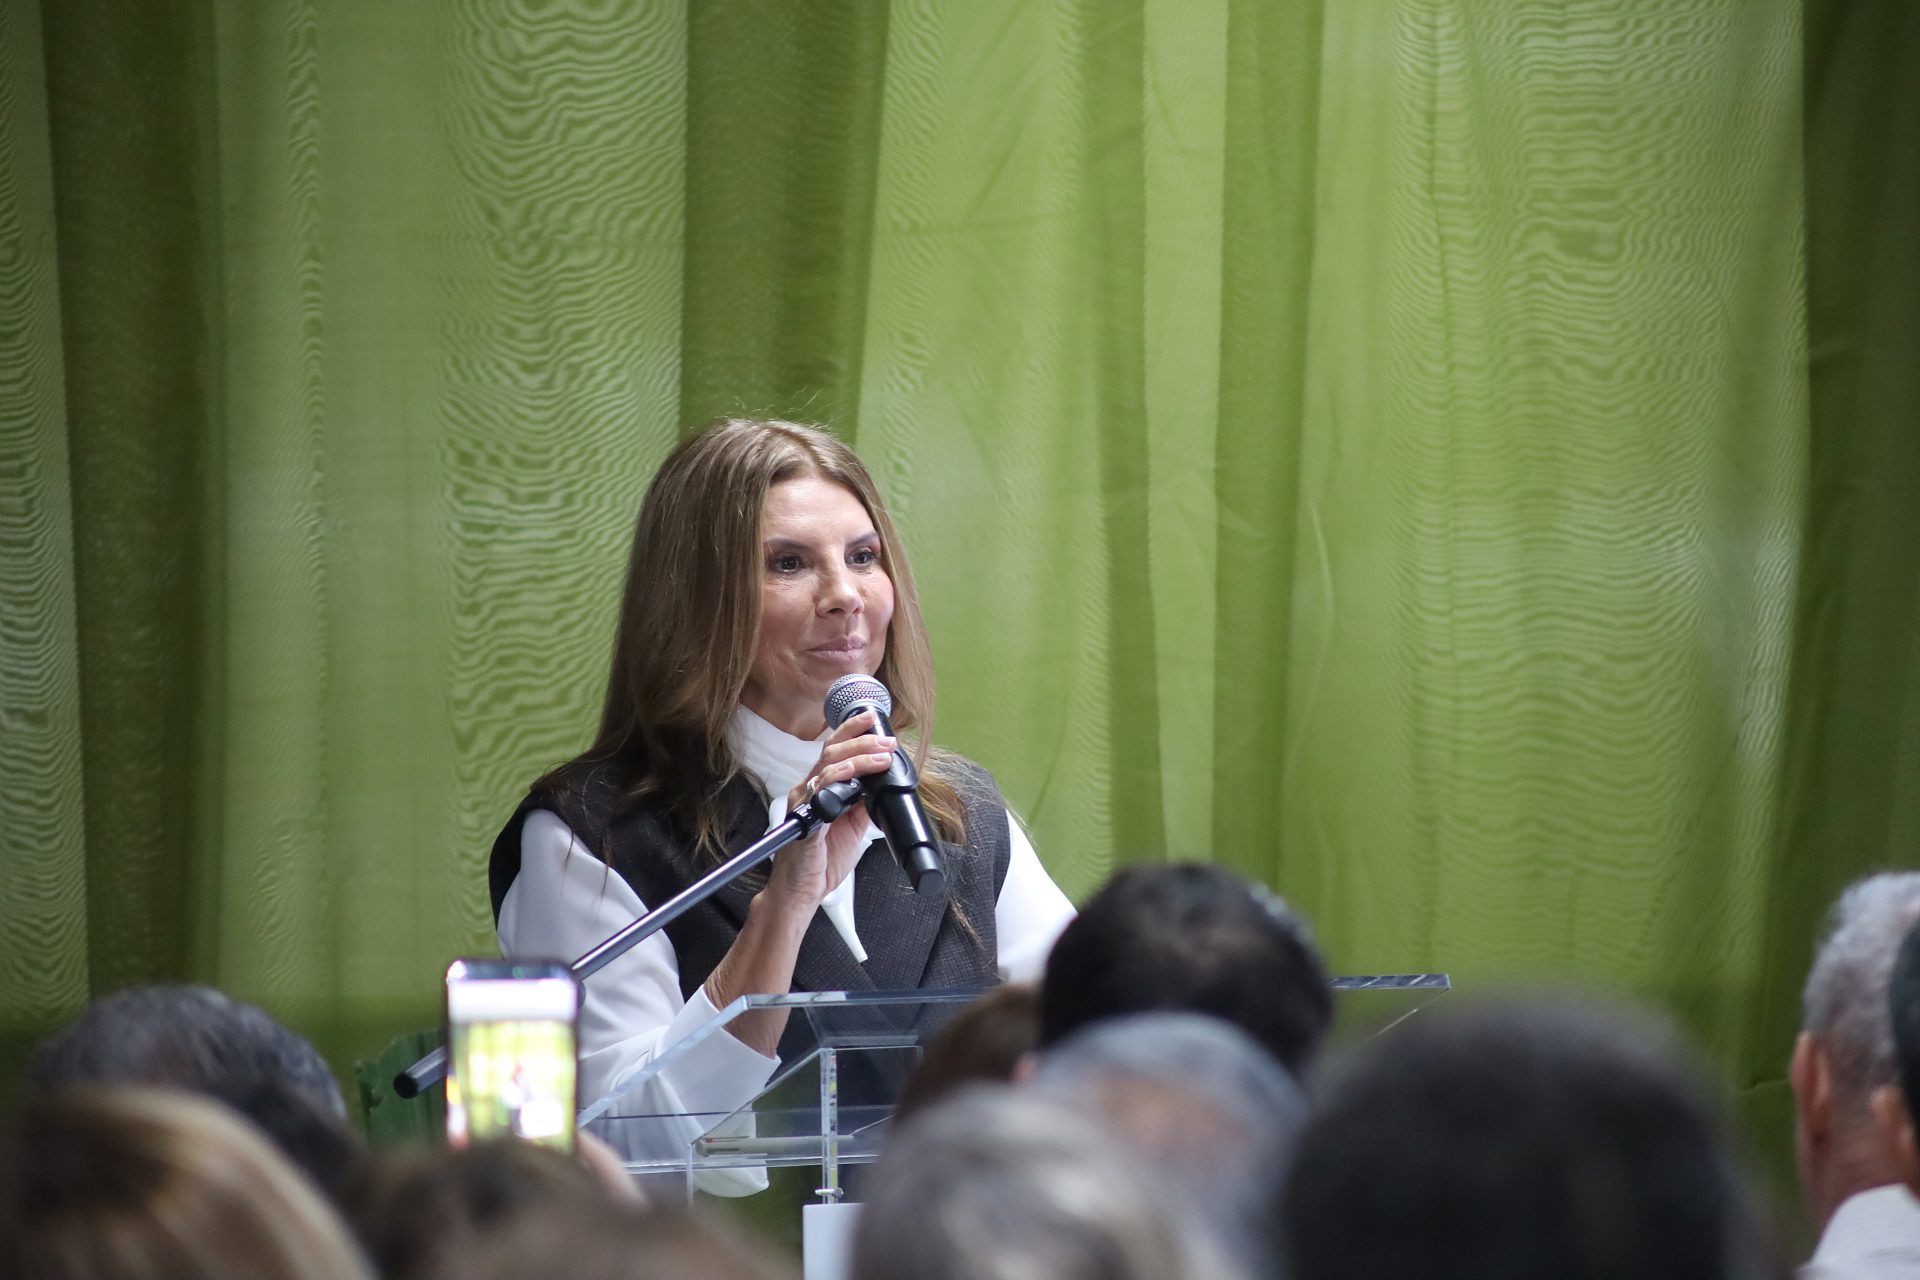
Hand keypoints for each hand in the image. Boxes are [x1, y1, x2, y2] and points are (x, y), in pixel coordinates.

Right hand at [763, 709, 897, 909]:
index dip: (854, 732)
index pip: (835, 750)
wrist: (802, 891)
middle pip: (832, 750)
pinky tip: (855, 774)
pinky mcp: (804, 818)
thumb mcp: (852, 826)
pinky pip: (819, 791)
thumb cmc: (821, 860)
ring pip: (828, 765)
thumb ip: (863, 803)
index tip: (876, 722)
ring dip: (859, 756)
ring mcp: (803, 802)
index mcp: (818, 789)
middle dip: (862, 739)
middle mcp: (807, 790)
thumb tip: (882, 783)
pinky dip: (838, 778)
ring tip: (883, 755)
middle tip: (888, 740)